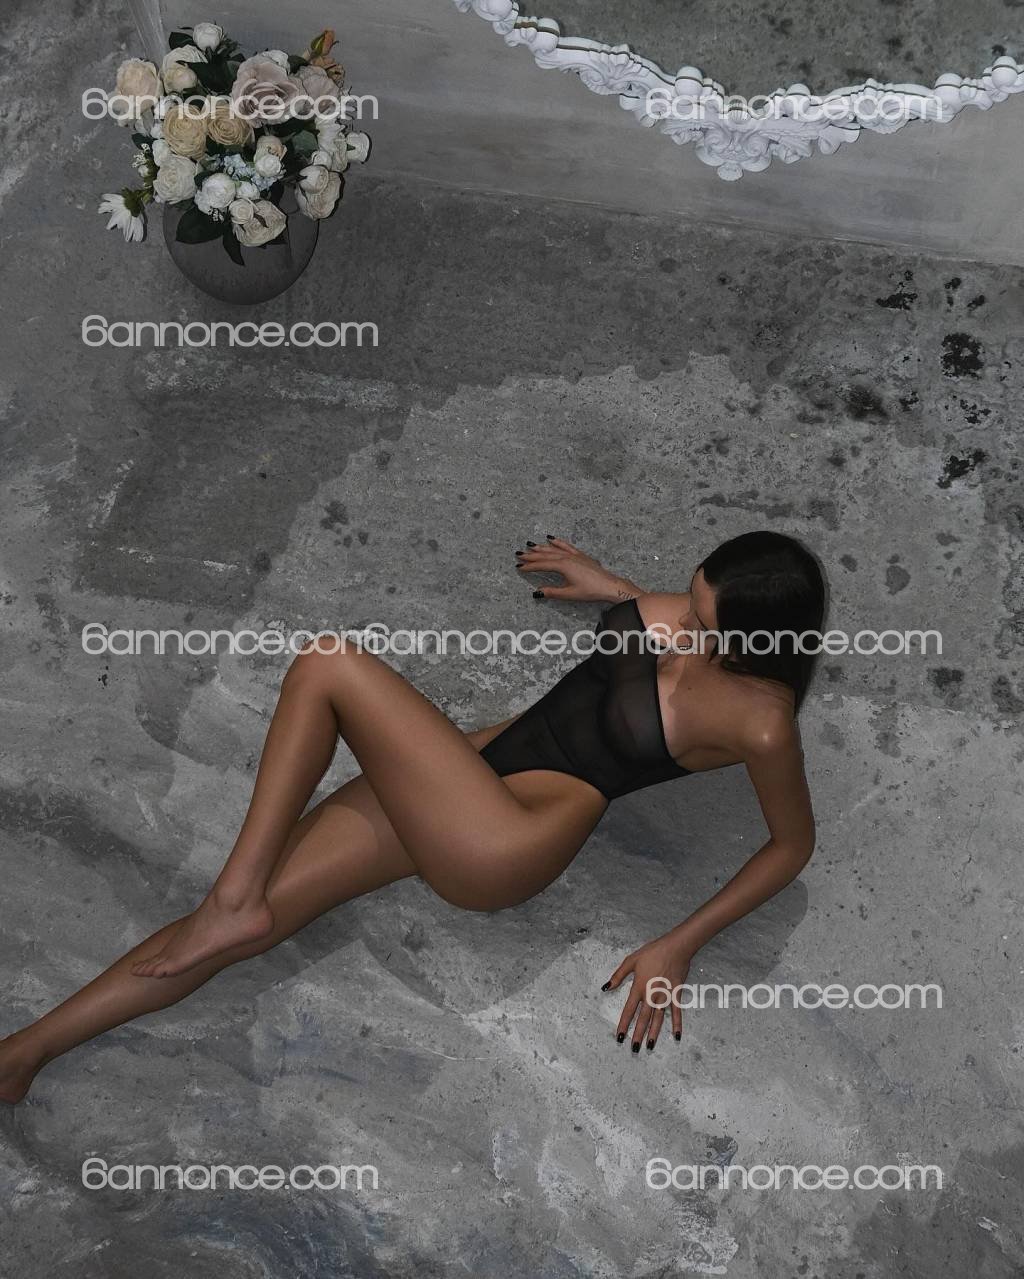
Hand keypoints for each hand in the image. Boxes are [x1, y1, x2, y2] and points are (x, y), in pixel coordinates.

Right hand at [514, 536, 638, 602]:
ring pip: (554, 549)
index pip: (542, 565)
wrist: (609, 585)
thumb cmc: (591, 590)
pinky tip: (552, 539)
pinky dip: (558, 542)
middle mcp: (567, 558)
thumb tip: (537, 592)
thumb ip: (551, 592)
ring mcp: (574, 555)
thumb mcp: (569, 594)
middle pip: (545, 555)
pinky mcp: (581, 555)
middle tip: (519, 555)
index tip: (519, 567)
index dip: (529, 567)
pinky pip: (566, 546)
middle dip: (531, 555)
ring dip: (541, 547)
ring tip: (530, 546)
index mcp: (563, 566)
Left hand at [602, 934, 692, 1051]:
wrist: (675, 948)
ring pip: (658, 1019)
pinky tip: (676, 1036)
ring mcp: (665, 997)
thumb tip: (606, 987)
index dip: (623, 1024)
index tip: (619, 1037)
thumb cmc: (652, 952)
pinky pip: (676, 1013)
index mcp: (639, 988)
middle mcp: (651, 996)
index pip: (629, 1010)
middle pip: (643, 1019)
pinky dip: (677, 1024)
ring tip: (650, 1046)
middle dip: (638, 1035)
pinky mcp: (676, 995)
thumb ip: (618, 975)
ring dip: (654, 1034)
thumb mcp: (631, 961)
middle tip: (634, 1049)